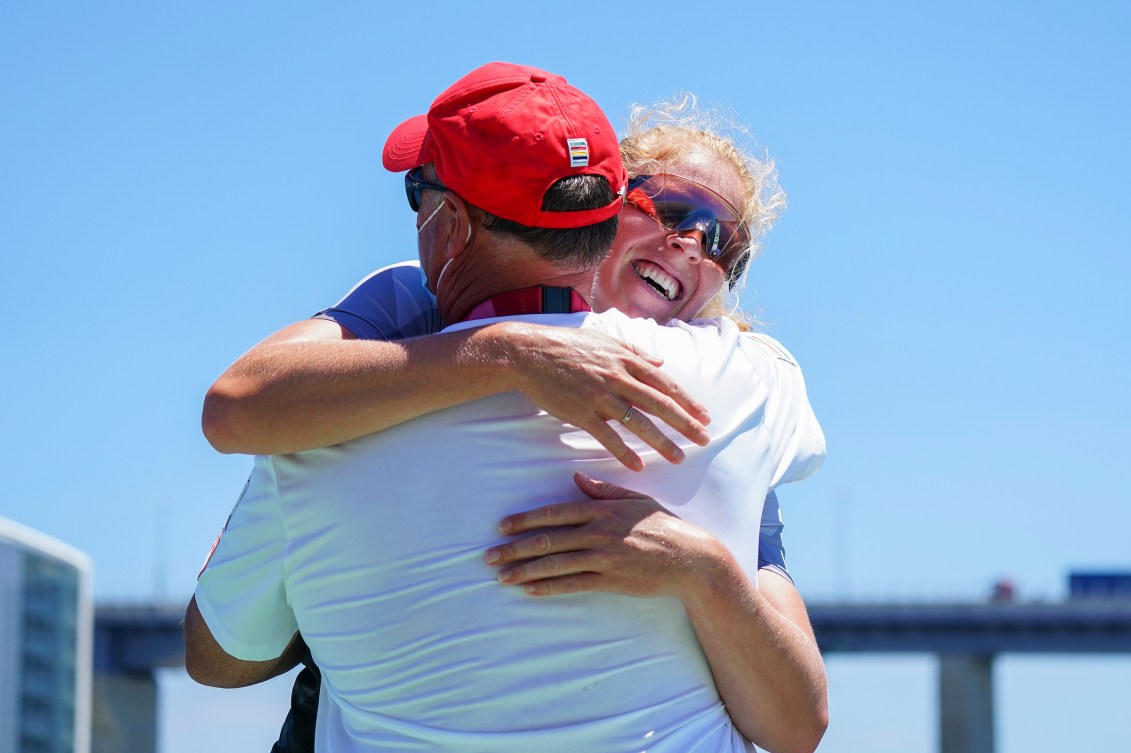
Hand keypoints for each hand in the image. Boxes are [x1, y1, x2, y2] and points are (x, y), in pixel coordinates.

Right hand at [483, 322, 710, 470]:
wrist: (529, 354)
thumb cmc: (567, 345)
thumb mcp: (605, 341)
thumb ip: (634, 352)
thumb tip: (660, 362)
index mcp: (626, 360)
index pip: (665, 383)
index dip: (687, 401)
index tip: (705, 416)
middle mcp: (617, 378)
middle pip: (659, 403)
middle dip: (685, 423)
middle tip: (704, 439)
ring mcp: (599, 397)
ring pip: (638, 423)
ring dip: (661, 442)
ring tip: (679, 458)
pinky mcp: (580, 413)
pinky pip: (607, 436)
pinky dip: (623, 452)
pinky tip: (638, 466)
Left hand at [484, 472, 724, 598]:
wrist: (690, 559)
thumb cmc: (662, 526)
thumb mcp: (635, 500)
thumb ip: (604, 491)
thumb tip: (578, 479)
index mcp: (601, 510)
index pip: (555, 513)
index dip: (526, 519)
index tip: (502, 525)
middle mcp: (598, 532)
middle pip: (548, 540)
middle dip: (514, 547)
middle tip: (489, 555)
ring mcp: (603, 558)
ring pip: (555, 564)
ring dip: (524, 570)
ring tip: (501, 576)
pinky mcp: (610, 580)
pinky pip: (572, 584)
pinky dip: (548, 587)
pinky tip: (529, 590)